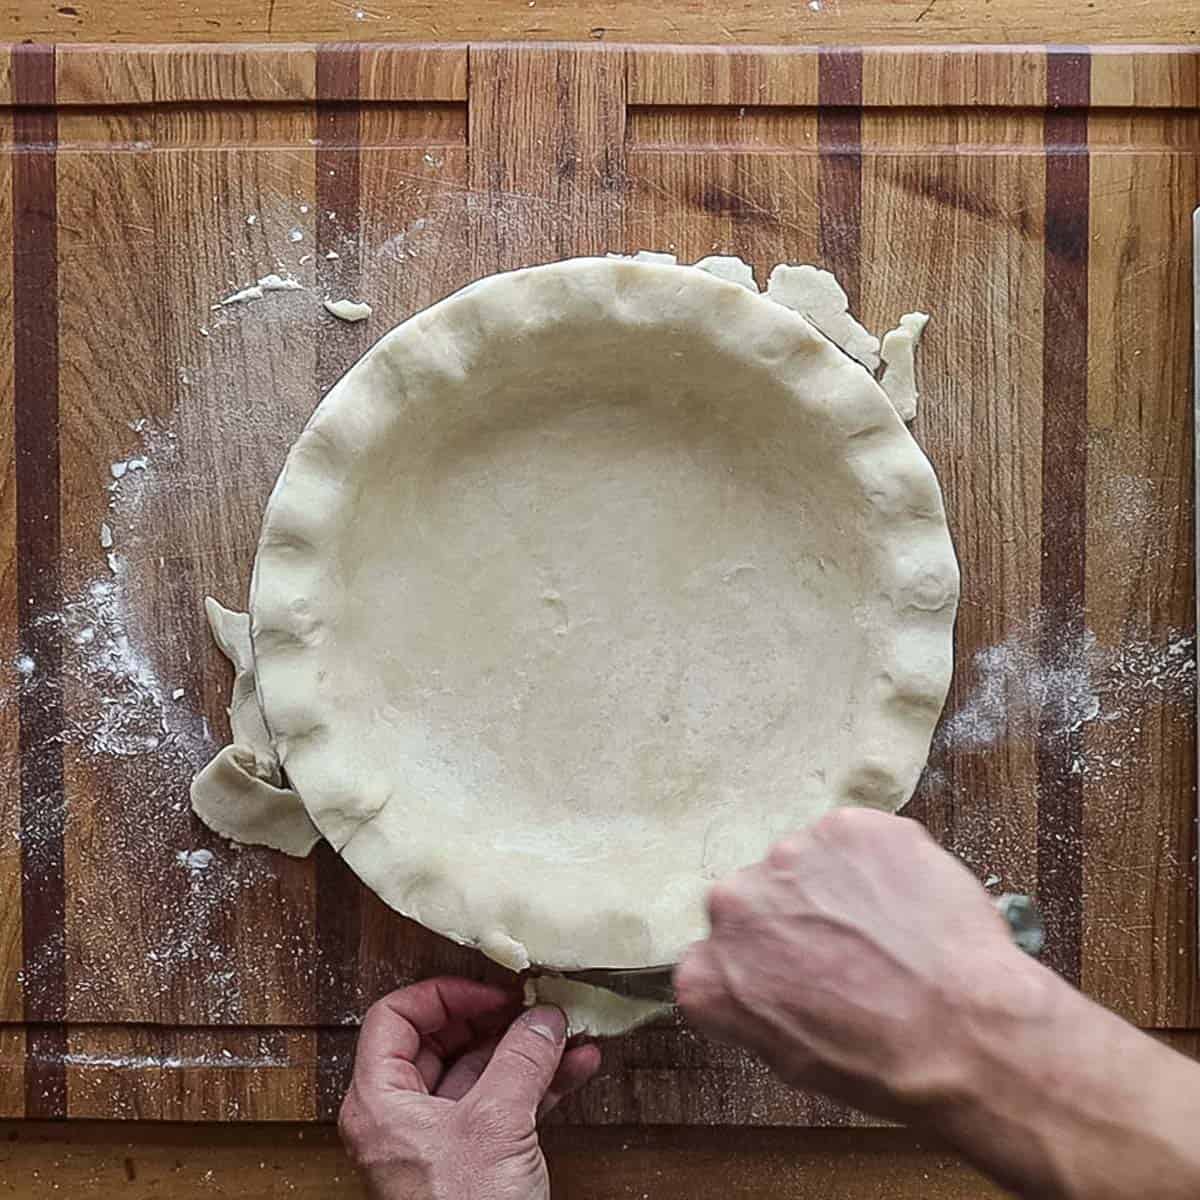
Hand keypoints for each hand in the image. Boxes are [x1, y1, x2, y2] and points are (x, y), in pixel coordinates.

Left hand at [339, 977, 601, 1199]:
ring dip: (526, 1050)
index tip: (491, 991)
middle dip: (495, 1020)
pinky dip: (537, 1083)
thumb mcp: (495, 1124)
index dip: (444, 995)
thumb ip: (520, 1059)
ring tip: (567, 1032)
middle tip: (532, 1005)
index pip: (395, 1018)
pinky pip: (502, 1104)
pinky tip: (575, 1068)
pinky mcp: (472, 1160)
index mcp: (380, 1102)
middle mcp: (402, 1117)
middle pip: (441, 1042)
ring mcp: (438, 1139)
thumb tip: (541, 1016)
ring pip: (479, 1072)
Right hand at [675, 807, 1036, 1121]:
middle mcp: (733, 903)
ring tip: (885, 930)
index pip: (713, 956)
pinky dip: (879, 863)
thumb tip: (768, 978)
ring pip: (805, 864)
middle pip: (755, 899)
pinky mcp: (844, 826)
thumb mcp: (792, 1059)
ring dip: (835, 887)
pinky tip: (908, 903)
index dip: (757, 963)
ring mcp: (788, 855)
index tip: (788, 974)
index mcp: (707, 973)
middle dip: (792, 918)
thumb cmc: (886, 1061)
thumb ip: (754, 1004)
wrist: (961, 1031)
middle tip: (844, 950)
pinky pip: (855, 840)